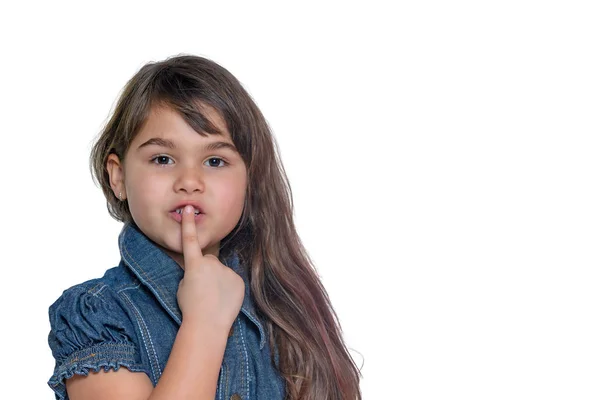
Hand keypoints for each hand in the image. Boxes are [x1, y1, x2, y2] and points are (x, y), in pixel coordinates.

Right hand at [176, 205, 244, 332]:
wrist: (208, 325)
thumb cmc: (190, 307)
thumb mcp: (183, 287)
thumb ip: (193, 272)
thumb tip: (202, 269)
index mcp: (194, 265)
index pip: (190, 240)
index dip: (188, 224)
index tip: (188, 209)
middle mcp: (212, 263)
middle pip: (208, 261)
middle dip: (205, 271)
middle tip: (202, 290)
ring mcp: (227, 271)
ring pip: (220, 272)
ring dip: (217, 281)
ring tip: (212, 299)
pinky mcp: (239, 280)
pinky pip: (231, 280)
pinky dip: (228, 288)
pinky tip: (223, 300)